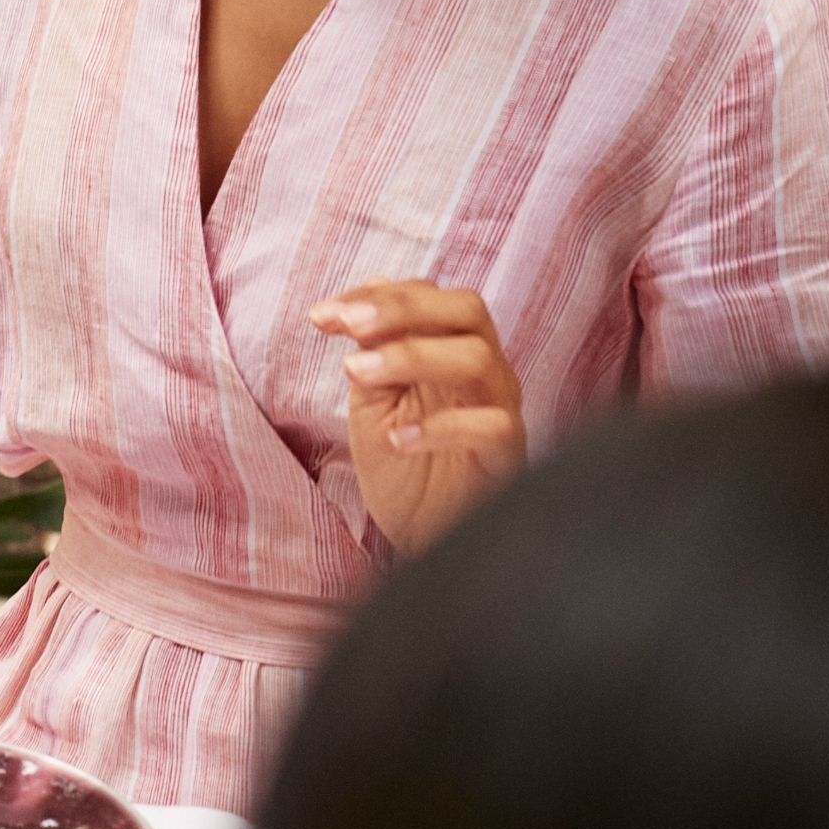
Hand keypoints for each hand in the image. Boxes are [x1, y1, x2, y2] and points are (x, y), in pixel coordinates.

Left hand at [311, 277, 524, 554]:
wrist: (420, 532)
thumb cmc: (400, 462)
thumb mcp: (373, 399)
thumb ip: (372, 350)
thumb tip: (360, 298)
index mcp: (453, 349)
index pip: (433, 297)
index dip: (378, 296)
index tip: (321, 315)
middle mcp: (484, 372)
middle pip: (468, 310)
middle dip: (403, 308)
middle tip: (349, 325)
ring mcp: (500, 410)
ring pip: (478, 359)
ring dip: (411, 356)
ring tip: (356, 372)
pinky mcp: (508, 457)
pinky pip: (492, 426)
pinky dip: (442, 427)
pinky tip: (398, 439)